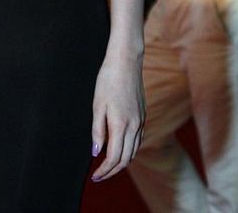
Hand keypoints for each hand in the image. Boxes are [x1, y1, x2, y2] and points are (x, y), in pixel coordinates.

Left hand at [91, 51, 144, 180]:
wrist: (126, 61)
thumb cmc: (108, 79)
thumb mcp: (97, 105)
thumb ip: (97, 131)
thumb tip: (96, 153)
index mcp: (121, 124)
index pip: (114, 158)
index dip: (104, 170)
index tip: (94, 176)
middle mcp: (134, 126)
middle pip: (126, 159)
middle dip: (112, 171)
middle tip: (99, 175)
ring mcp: (140, 121)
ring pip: (133, 151)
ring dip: (122, 162)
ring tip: (107, 166)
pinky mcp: (142, 115)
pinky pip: (138, 140)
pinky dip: (129, 150)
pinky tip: (120, 148)